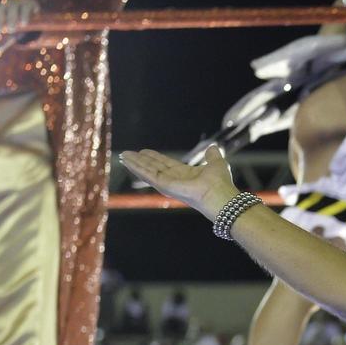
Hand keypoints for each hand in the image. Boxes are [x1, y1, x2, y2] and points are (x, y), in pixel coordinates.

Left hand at [0, 0, 39, 50]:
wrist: (36, 12)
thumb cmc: (19, 23)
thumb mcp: (11, 32)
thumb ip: (4, 42)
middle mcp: (7, 4)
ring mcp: (19, 3)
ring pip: (13, 9)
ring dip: (11, 19)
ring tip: (12, 29)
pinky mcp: (31, 4)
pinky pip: (26, 9)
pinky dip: (25, 16)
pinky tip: (25, 23)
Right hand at [119, 145, 239, 217]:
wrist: (221, 196)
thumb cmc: (221, 184)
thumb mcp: (217, 163)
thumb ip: (212, 155)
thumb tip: (213, 148)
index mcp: (186, 174)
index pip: (166, 164)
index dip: (155, 158)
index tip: (144, 151)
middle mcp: (176, 180)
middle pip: (154, 167)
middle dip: (141, 161)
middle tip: (128, 153)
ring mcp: (169, 184)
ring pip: (148, 171)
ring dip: (135, 164)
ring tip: (124, 156)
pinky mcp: (165, 186)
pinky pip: (148, 175)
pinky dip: (137, 168)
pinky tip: (128, 162)